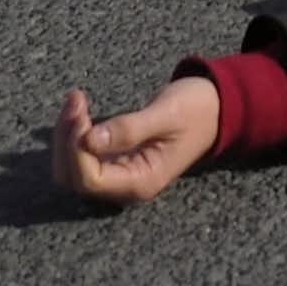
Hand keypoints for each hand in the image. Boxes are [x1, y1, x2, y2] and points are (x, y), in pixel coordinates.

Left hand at [50, 79, 220, 205]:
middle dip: (67, 140)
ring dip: (67, 136)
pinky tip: (80, 111)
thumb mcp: (168, 113)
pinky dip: (74, 135)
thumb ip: (130, 128)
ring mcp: (118, 176)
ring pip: (72, 169)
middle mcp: (124, 186)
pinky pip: (81, 158)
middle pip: (74, 178)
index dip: (77, 148)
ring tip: (76, 100)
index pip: (90, 179)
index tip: (80, 110)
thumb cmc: (198, 109)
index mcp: (140, 181)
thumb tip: (89, 139)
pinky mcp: (115, 162)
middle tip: (77, 98)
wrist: (219, 107)